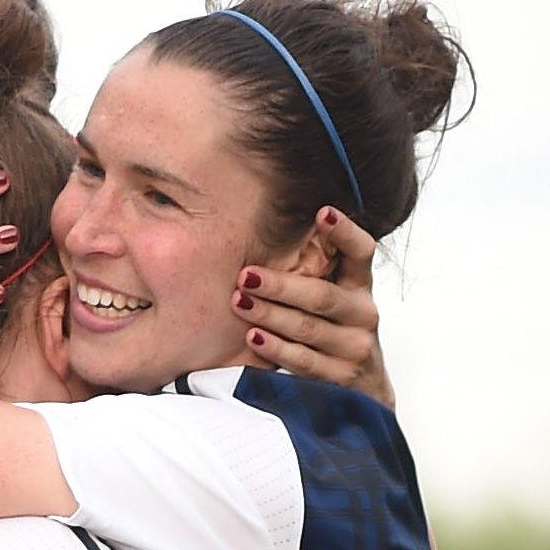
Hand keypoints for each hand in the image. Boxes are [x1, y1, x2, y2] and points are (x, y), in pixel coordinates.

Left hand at [232, 207, 394, 408]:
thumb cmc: (334, 330)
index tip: (322, 211)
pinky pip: (304, 361)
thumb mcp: (333, 297)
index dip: (345, 232)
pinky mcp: (341, 379)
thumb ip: (313, 269)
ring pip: (308, 329)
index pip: (361, 253)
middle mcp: (363, 314)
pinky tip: (253, 337)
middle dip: (280, 285)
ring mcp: (355, 349)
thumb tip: (268, 229)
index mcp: (360, 286)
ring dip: (270, 315)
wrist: (363, 392)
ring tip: (240, 302)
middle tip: (245, 276)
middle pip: (321, 296)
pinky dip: (276, 348)